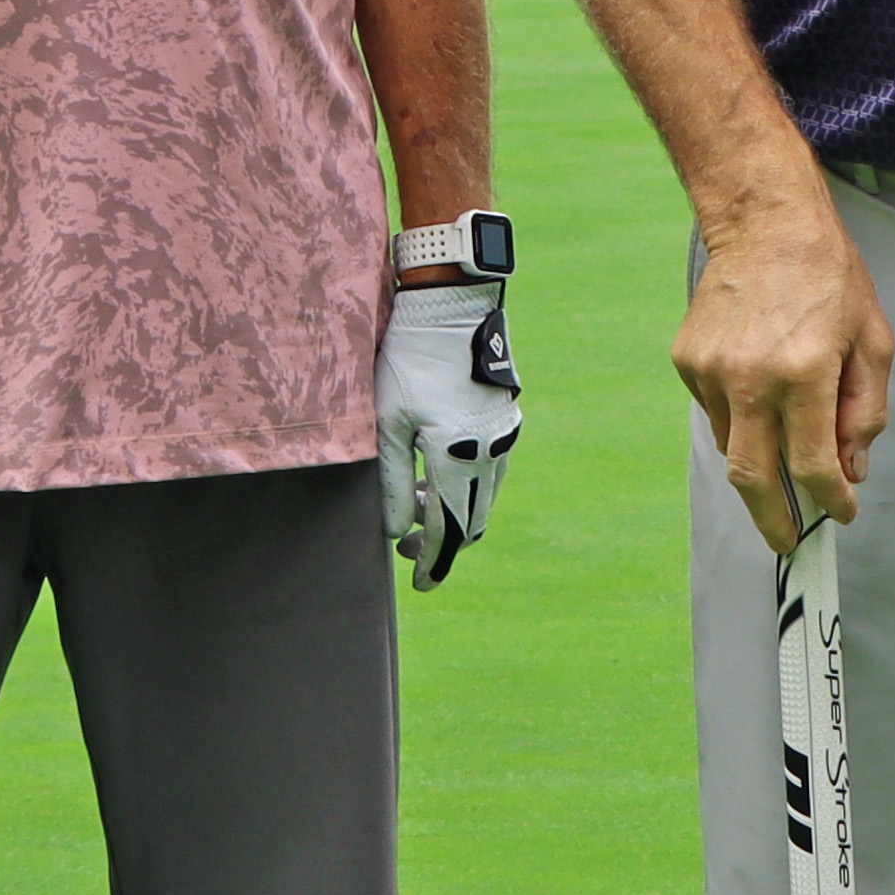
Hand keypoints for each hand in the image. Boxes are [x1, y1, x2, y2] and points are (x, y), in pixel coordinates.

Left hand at [381, 271, 521, 585]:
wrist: (451, 308)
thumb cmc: (410, 362)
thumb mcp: (389, 424)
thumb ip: (394, 482)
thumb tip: (397, 530)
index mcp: (459, 457)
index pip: (450, 531)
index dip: (434, 563)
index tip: (419, 585)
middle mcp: (490, 454)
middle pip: (473, 522)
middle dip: (442, 543)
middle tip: (406, 549)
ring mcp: (503, 438)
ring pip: (484, 498)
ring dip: (454, 513)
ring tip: (418, 506)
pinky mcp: (505, 423)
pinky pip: (490, 472)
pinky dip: (466, 487)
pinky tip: (437, 473)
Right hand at [674, 194, 890, 552]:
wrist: (764, 221)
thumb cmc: (828, 276)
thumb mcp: (872, 340)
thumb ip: (865, 411)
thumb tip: (852, 467)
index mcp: (804, 373)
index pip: (813, 465)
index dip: (830, 500)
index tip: (842, 513)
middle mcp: (751, 378)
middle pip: (754, 478)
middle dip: (773, 521)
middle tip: (788, 542)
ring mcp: (711, 371)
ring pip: (732, 448)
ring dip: (759, 467)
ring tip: (783, 463)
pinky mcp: (688, 362)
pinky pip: (716, 414)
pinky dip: (742, 423)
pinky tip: (761, 395)